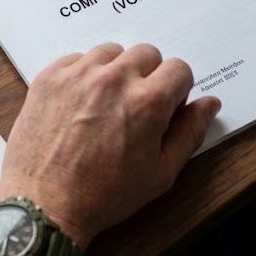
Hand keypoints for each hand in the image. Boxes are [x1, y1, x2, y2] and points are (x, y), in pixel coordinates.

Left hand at [0, 42, 220, 248]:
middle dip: (149, 77)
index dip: (177, 90)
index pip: (179, 68)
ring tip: (106, 104)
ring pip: (112, 52)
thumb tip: (210, 103)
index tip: (165, 108)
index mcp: (147, 101)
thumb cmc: (105, 195)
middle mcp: (114, 79)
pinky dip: (84, 74)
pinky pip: (77, 58)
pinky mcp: (50, 76)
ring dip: (116, 71)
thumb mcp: (161, 173)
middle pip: (147, 53)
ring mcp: (78, 74)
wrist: (46, 204)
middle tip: (136, 108)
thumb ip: (189, 132)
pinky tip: (80, 103)